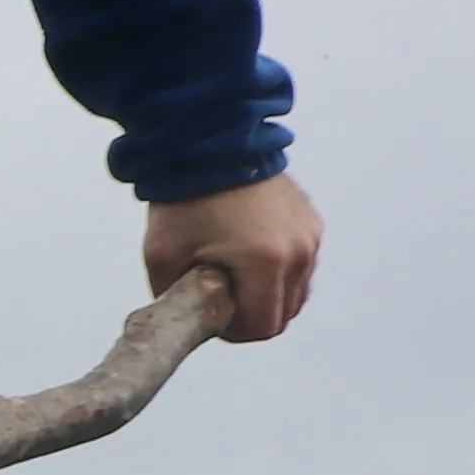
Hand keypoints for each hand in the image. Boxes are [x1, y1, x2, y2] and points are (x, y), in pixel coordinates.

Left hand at [146, 171, 323, 343]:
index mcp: (266, 262)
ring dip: (269, 292)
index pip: (262, 327)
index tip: (216, 314)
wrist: (209, 143)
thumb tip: (190, 323)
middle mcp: (297, 250)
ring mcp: (309, 234)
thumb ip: (178, 300)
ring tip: (236, 269)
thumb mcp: (162, 257)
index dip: (235, 331)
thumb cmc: (185, 196)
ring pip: (297, 291)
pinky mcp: (312, 220)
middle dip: (252, 312)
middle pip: (284, 314)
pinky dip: (281, 268)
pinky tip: (252, 250)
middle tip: (222, 293)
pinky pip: (302, 263)